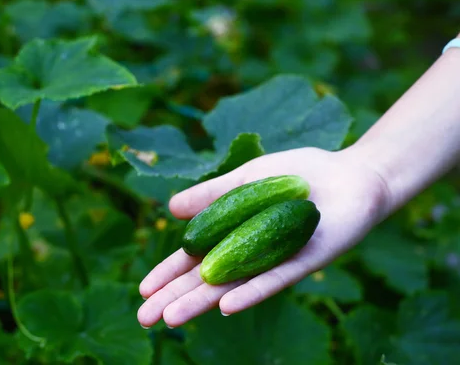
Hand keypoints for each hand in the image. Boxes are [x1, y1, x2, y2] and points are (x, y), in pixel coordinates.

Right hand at [137, 147, 390, 327]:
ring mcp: (273, 262)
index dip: (167, 275)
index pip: (192, 260)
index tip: (142, 291)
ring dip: (201, 303)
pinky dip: (249, 293)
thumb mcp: (245, 178)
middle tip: (144, 319)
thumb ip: (211, 194)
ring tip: (171, 319)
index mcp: (232, 234)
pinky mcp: (301, 264)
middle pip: (205, 281)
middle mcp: (249, 254)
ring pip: (232, 288)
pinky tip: (225, 306)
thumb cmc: (298, 173)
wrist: (350, 174)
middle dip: (174, 299)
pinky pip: (272, 281)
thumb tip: (169, 209)